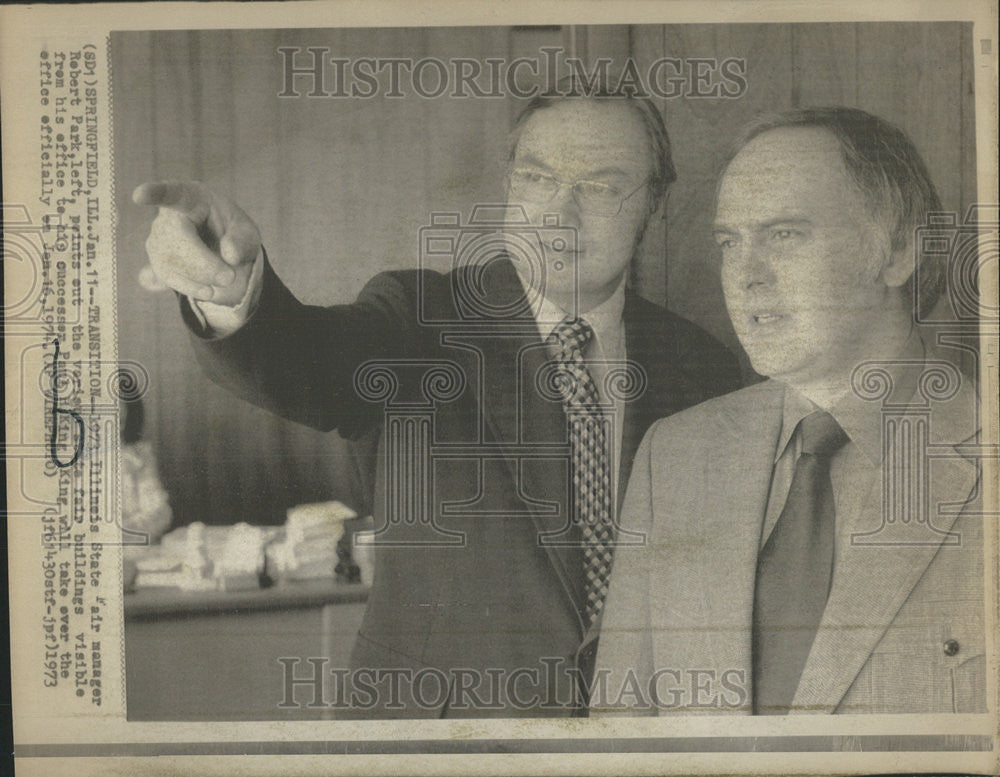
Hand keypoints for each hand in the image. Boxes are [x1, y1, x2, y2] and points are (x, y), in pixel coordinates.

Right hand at [133, 181, 260, 306]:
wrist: (223, 252)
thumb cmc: (234, 233)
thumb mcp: (247, 234)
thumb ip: (243, 241)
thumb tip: (230, 254)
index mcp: (192, 197)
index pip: (173, 193)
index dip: (156, 194)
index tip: (139, 195)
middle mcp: (168, 215)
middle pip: (176, 239)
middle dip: (203, 264)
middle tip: (230, 277)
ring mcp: (158, 238)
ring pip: (170, 262)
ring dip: (201, 278)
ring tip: (226, 279)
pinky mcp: (157, 261)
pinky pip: (168, 276)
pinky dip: (191, 287)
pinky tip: (209, 290)